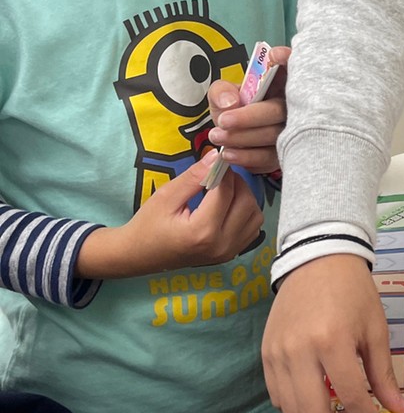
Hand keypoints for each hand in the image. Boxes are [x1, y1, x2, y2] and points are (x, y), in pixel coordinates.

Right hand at [76, 158, 263, 277]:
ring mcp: (228, 253)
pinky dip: (245, 214)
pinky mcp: (230, 255)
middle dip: (237, 183)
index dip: (224, 171)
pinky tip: (227, 206)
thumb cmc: (148, 225)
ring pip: (254, 216)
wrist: (139, 256)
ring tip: (224, 190)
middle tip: (220, 175)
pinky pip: (251, 229)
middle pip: (247, 203)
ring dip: (245, 198)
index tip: (218, 160)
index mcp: (202, 230)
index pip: (225, 192)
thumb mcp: (166, 196)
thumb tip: (216, 156)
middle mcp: (221, 244)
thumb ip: (193, 176)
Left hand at [206, 44, 289, 174]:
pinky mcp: (287, 154)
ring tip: (217, 136)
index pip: (293, 67)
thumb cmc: (235, 109)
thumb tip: (231, 103)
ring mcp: (293, 131)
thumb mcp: (222, 95)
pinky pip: (271, 158)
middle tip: (223, 121)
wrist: (234, 137)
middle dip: (250, 117)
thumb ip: (222, 92)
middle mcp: (292, 105)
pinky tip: (229, 153)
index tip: (273, 55)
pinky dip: (248, 156)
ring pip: (275, 136)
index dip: (288, 60)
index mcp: (280, 82)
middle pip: (280, 110)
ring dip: (243, 138)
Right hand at [263, 255, 403, 412]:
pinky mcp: (265, 354)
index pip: (351, 397)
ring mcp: (277, 354)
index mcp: (332, 341)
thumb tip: (398, 411)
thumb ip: (384, 375)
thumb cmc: (353, 292)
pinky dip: (298, 410)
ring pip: (291, 412)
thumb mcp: (376, 330)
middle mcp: (299, 351)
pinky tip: (319, 405)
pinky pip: (278, 397)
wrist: (317, 260)